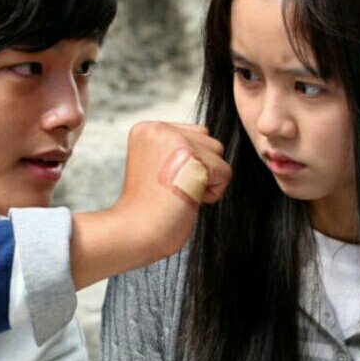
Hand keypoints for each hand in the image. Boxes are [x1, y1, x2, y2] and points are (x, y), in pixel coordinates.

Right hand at [116, 121, 230, 255]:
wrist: (135, 232)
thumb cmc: (148, 208)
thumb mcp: (156, 165)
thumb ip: (178, 148)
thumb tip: (211, 146)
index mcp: (148, 129)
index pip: (193, 134)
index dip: (189, 164)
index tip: (164, 183)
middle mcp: (160, 128)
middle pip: (208, 141)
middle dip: (200, 169)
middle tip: (173, 189)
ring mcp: (176, 141)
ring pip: (218, 154)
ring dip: (206, 179)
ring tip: (180, 193)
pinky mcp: (193, 158)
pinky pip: (225, 172)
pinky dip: (213, 193)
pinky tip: (188, 200)